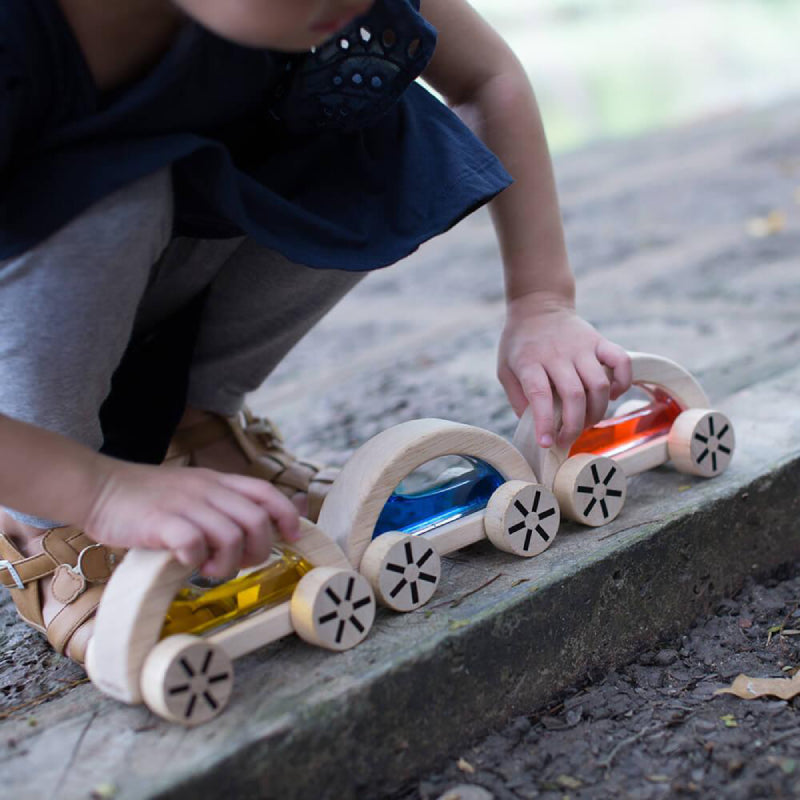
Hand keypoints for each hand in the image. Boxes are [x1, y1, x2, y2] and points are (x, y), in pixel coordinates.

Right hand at [83, 461, 300, 577]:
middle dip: (258, 549)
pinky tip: (185, 562)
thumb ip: (221, 505)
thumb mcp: (194, 492)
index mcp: (218, 482)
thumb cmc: (148, 499)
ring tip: (208, 568)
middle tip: (239, 563)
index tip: (292, 537)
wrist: (100, 488)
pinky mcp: (160, 522)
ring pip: (231, 535)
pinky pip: (194, 543)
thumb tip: (257, 527)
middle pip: (257, 520)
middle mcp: (207, 490)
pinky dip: (196, 560)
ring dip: (227, 562)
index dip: (286, 515)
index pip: (266, 492)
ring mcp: (185, 504)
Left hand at [497, 291, 631, 448]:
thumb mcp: (505, 369)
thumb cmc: (520, 344)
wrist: (538, 306)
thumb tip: (535, 427)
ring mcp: (582, 347)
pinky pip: (621, 362)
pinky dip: (622, 383)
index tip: (547, 443)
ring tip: (586, 421)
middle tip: (568, 438)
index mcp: (530, 362)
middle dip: (574, 425)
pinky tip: (611, 395)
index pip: (540, 395)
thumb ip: (518, 398)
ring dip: (597, 411)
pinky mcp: (600, 341)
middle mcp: (557, 354)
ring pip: (599, 384)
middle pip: (575, 395)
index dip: (545, 422)